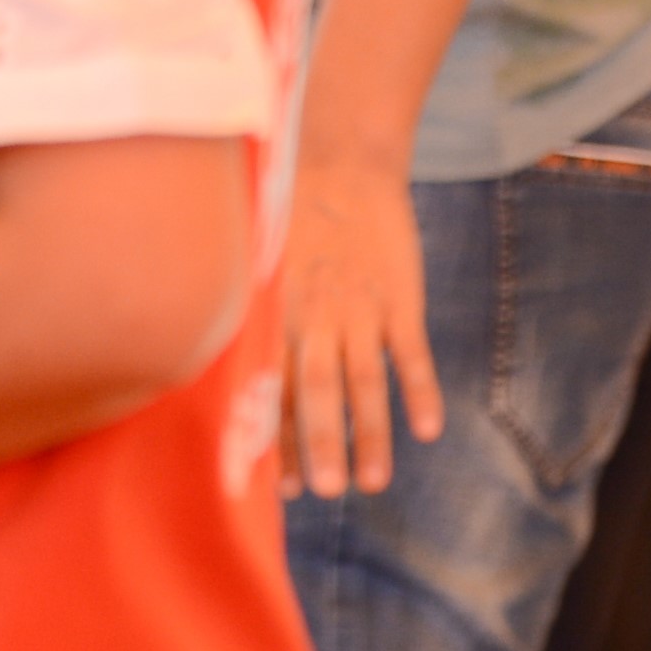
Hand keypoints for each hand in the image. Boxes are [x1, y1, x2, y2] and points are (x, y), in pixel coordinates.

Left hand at [278, 147, 441, 498]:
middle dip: (318, 444)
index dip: (272, 432)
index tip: (271, 483)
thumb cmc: (289, 212)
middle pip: (315, 389)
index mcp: (274, 308)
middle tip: (322, 493)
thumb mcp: (257, 258)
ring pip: (365, 383)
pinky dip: (421, 391)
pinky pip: (411, 353)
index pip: (270, 383)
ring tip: (371, 484)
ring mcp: (360, 308)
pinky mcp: (399, 298)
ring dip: (370, 434)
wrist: (342, 157)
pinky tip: (428, 430)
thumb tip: (222, 365)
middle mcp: (315, 315)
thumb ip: (250, 311)